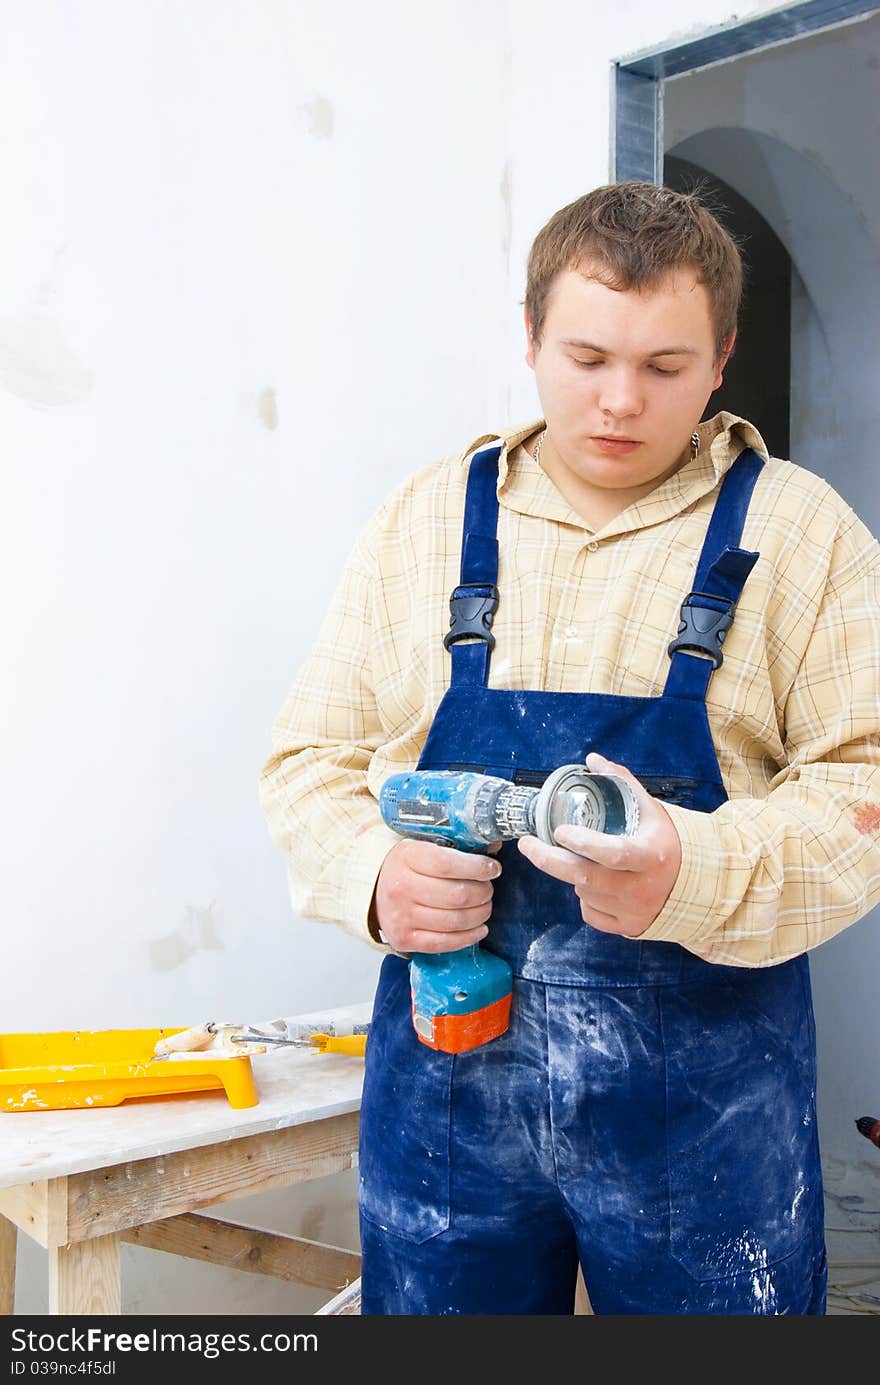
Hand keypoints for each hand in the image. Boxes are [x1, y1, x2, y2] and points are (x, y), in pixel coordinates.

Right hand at [372, 839, 501, 952]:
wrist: (373, 889)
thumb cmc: (406, 866)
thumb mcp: (423, 846)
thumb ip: (455, 847)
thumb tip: (493, 846)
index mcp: (407, 858)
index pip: (448, 864)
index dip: (477, 867)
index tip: (493, 868)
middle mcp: (401, 887)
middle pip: (457, 895)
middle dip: (483, 893)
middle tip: (488, 889)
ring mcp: (401, 916)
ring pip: (455, 920)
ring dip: (480, 914)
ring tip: (484, 906)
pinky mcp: (404, 939)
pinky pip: (445, 943)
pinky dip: (469, 937)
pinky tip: (479, 928)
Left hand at [517, 752, 681, 936]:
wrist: (696, 885)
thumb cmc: (667, 843)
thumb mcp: (651, 810)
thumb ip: (622, 783)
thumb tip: (592, 759)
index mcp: (650, 856)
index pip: (613, 853)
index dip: (584, 843)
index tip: (559, 831)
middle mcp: (642, 887)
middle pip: (586, 878)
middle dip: (549, 860)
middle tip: (527, 844)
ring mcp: (634, 911)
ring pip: (584, 892)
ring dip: (573, 874)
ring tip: (582, 859)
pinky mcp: (628, 927)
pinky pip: (590, 912)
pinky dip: (585, 897)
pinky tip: (595, 884)